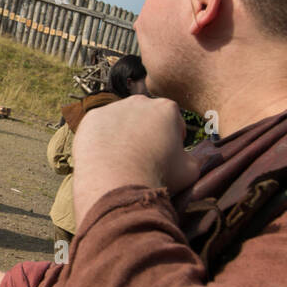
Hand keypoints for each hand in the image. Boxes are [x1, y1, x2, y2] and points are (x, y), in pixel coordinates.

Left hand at [73, 96, 202, 198]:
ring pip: (121, 120)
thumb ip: (195, 159)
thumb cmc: (157, 178)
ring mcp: (113, 107)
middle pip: (146, 117)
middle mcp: (139, 101)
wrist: (118, 185)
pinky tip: (105, 156)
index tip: (166, 155)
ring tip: (122, 159)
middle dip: (146, 132)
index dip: (172, 139)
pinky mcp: (91, 118)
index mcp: (167, 108)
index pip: (172, 121)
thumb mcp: (189, 170)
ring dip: (123, 134)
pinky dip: (102, 139)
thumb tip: (191, 158)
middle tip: (143, 157)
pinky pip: (100, 128)